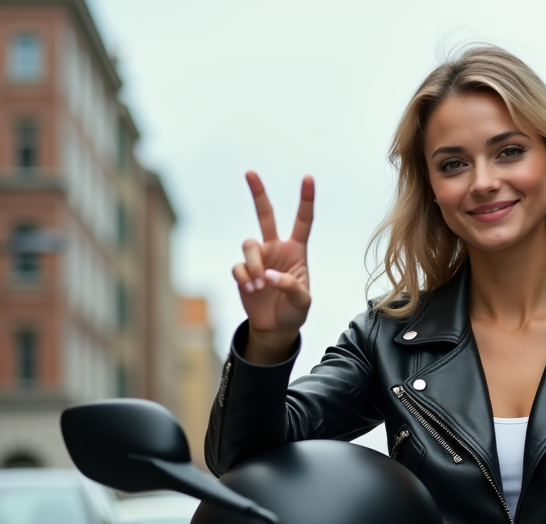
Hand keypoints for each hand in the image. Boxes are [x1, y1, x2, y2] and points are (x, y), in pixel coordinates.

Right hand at [233, 171, 313, 362]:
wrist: (275, 328)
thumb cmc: (294, 312)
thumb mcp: (303, 302)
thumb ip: (292, 287)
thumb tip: (268, 275)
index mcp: (296, 251)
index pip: (303, 221)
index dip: (305, 200)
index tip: (308, 177)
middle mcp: (275, 249)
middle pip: (265, 215)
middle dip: (258, 193)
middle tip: (250, 172)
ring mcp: (257, 259)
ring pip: (248, 245)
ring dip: (252, 263)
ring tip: (258, 284)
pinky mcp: (242, 272)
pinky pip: (238, 267)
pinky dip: (244, 277)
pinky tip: (251, 290)